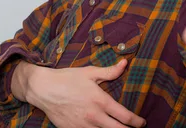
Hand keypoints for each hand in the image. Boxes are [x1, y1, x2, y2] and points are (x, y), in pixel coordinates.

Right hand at [17, 59, 146, 127]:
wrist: (43, 89)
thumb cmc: (67, 79)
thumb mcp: (90, 72)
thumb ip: (110, 71)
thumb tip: (125, 64)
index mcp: (100, 101)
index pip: (125, 117)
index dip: (137, 122)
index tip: (141, 122)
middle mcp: (94, 116)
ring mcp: (83, 126)